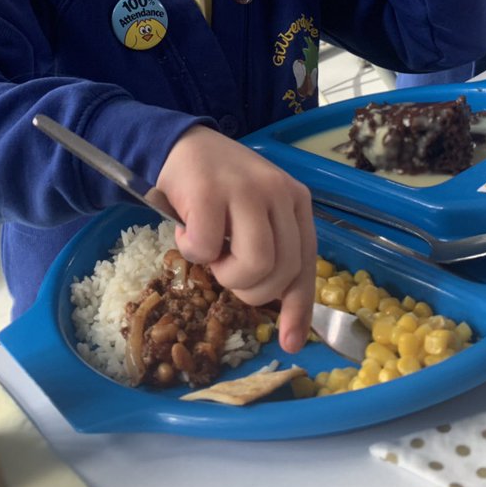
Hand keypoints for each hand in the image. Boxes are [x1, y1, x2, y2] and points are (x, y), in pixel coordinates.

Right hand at [157, 126, 316, 352]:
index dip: (298, 308)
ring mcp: (246, 189)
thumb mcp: (256, 214)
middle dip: (248, 288)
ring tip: (209, 251)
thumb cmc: (218, 187)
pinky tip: (186, 228)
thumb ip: (271, 248)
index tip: (291, 342)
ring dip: (224, 272)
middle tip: (224, 267)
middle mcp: (279, 193)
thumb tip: (282, 310)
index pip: (306, 263)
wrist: (180, 143)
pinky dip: (192, 250)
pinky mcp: (210, 190)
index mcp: (295, 201)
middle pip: (280, 271)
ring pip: (254, 264)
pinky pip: (207, 247)